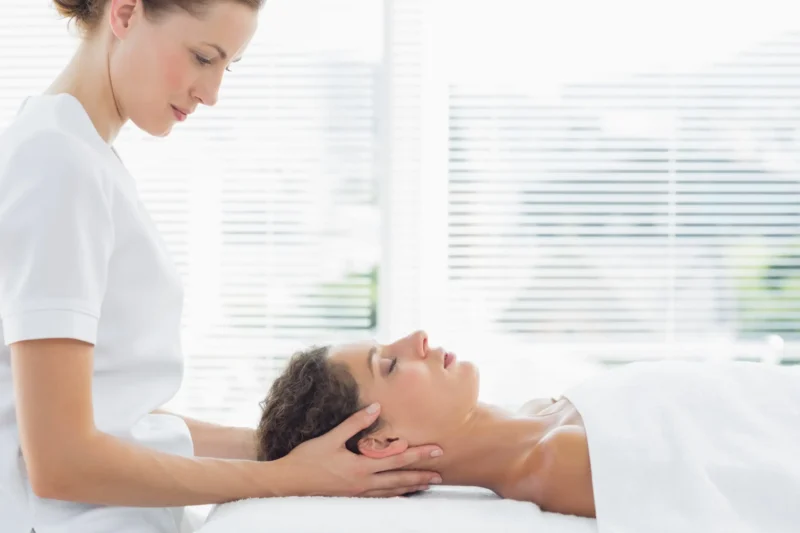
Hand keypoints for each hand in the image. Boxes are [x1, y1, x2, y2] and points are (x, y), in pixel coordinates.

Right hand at [277, 403, 443, 497]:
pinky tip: (401, 494)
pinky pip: (379, 498)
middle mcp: (363, 483)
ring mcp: (358, 493)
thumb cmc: (306, 458)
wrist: (287, 483)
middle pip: (399, 478)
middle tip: (441, 473)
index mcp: (360, 467)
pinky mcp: (351, 497)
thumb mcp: (330, 437)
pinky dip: (394, 495)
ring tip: (427, 484)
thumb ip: (354, 423)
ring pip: (391, 491)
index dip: (418, 454)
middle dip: (421, 474)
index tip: (436, 450)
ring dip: (411, 487)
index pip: (396, 459)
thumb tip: (376, 407)